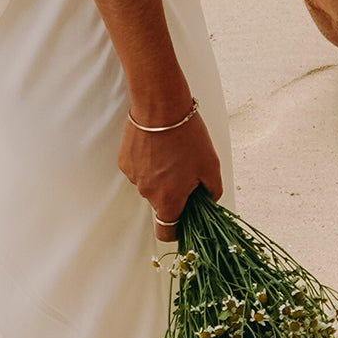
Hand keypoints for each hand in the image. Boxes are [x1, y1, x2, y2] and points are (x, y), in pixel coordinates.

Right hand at [119, 107, 223, 241]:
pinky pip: (139, 169)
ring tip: (172, 152)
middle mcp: (147, 192)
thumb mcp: (211, 164)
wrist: (160, 106)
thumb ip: (213, 190)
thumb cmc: (187, 135)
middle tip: (187, 170)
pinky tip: (158, 145)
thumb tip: (210, 199)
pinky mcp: (125, 161)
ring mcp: (133, 176)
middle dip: (174, 193)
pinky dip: (148, 163)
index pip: (166, 232)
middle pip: (161, 203)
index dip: (176, 231)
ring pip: (150, 185)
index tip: (185, 221)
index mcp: (168, 199)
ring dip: (161, 176)